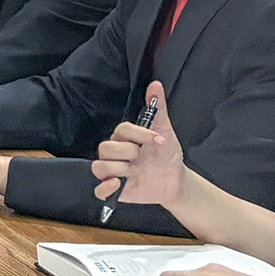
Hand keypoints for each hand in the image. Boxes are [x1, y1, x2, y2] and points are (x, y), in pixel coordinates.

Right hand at [92, 82, 186, 208]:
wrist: (176, 180)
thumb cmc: (167, 155)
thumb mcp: (165, 130)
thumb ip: (158, 108)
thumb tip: (155, 85)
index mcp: (125, 138)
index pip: (122, 130)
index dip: (140, 134)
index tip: (158, 140)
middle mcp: (116, 154)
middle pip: (105, 148)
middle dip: (127, 152)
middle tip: (142, 156)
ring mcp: (114, 172)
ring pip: (99, 167)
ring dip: (119, 169)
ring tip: (135, 172)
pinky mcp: (115, 190)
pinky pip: (98, 190)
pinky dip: (106, 188)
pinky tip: (119, 184)